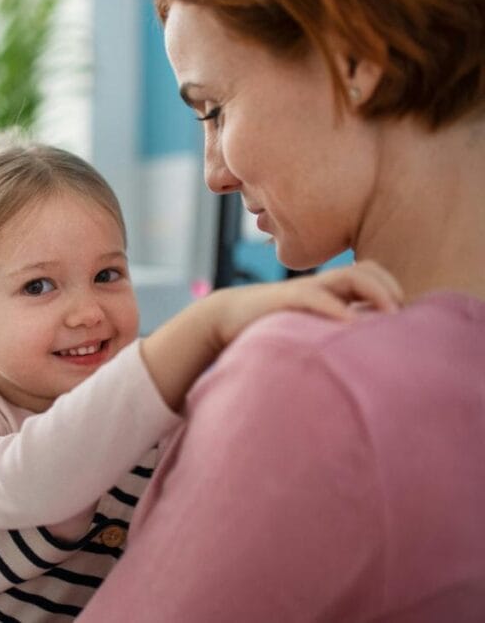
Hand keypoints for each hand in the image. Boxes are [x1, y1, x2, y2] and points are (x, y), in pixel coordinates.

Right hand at [141, 260, 401, 412]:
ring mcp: (306, 290)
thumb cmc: (264, 332)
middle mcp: (322, 286)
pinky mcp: (288, 299)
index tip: (406, 319)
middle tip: (401, 315)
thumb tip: (352, 360)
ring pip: (353, 274)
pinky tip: (353, 323)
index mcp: (328, 293)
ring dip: (377, 291)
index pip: (372, 277)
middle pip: (368, 269)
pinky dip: (338, 309)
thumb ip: (326, 337)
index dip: (392, 290)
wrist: (223, 321)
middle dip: (390, 288)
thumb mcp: (303, 332)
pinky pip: (319, 297)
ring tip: (391, 314)